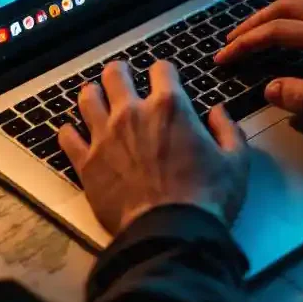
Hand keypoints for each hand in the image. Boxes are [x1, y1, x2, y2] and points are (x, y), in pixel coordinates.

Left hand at [58, 60, 249, 233]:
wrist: (171, 233)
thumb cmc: (206, 198)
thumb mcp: (235, 162)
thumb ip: (229, 130)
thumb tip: (219, 113)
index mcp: (170, 107)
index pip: (161, 69)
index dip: (163, 71)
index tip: (164, 78)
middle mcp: (133, 114)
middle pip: (115, 74)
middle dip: (120, 73)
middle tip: (123, 78)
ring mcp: (105, 136)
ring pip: (87, 98)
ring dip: (93, 95)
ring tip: (97, 99)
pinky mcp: (87, 163)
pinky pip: (67, 137)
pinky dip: (69, 132)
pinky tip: (74, 133)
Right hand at [215, 0, 302, 139]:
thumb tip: (269, 87)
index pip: (278, 32)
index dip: (246, 43)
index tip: (223, 57)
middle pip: (287, 6)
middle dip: (253, 22)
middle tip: (231, 42)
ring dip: (274, 16)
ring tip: (253, 36)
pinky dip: (295, 17)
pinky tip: (293, 35)